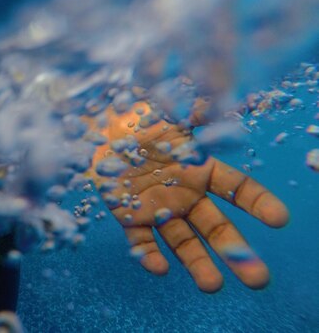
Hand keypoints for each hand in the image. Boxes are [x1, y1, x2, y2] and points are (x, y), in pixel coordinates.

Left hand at [87, 102, 288, 291]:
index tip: (279, 219)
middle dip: (236, 251)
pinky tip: (158, 267)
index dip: (258, 203)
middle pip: (216, 227)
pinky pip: (142, 241)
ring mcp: (160, 209)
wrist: (99, 130)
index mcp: (200, 169)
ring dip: (197, 263)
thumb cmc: (137, 119)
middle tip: (258, 279)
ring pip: (184, 242)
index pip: (237, 189)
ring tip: (211, 286)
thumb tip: (225, 93)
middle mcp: (185, 194)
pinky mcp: (132, 218)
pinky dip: (148, 255)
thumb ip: (197, 109)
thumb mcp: (168, 112)